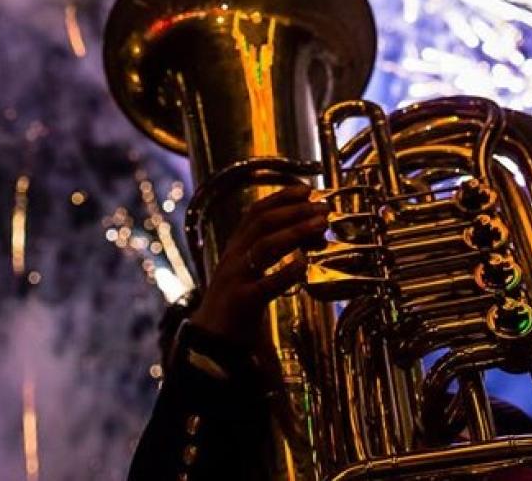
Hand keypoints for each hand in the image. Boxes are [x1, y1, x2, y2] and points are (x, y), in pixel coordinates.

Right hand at [190, 184, 328, 348]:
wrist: (209, 341)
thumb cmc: (238, 304)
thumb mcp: (253, 271)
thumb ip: (278, 252)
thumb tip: (314, 234)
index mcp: (236, 247)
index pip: (256, 212)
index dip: (281, 197)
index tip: (306, 189)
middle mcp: (233, 256)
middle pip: (262, 222)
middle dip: (294, 210)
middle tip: (321, 206)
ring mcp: (235, 278)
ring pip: (264, 246)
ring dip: (295, 232)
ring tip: (320, 225)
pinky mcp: (241, 302)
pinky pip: (265, 285)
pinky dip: (287, 273)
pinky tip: (305, 266)